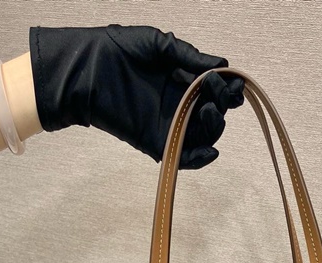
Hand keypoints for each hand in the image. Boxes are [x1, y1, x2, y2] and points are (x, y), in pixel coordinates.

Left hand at [29, 25, 243, 168]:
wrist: (86, 68)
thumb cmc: (117, 49)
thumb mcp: (159, 44)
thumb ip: (189, 56)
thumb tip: (222, 64)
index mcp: (181, 80)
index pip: (213, 90)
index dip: (226, 89)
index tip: (234, 86)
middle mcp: (178, 104)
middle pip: (211, 115)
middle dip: (221, 107)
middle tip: (218, 96)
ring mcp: (167, 125)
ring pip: (201, 136)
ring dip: (213, 128)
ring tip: (209, 112)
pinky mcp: (156, 142)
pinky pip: (182, 157)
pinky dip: (199, 159)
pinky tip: (210, 152)